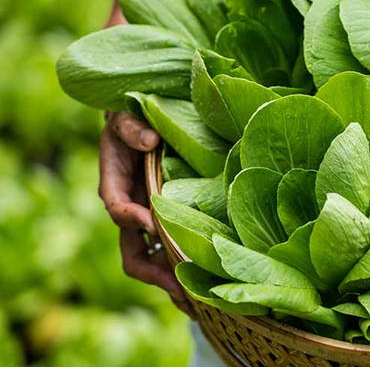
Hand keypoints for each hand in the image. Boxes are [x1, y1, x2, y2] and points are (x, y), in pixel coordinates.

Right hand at [99, 111, 190, 312]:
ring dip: (170, 284)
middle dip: (154, 274)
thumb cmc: (131, 120)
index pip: (117, 208)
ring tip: (194, 303)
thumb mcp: (125, 118)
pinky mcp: (164, 226)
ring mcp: (146, 224)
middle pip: (132, 253)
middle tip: (179, 289)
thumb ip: (131, 128)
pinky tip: (201, 291)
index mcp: (115, 186)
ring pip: (151, 263)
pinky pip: (169, 255)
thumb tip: (149, 140)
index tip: (151, 223)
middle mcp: (130, 211)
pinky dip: (181, 273)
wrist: (139, 125)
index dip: (133, 217)